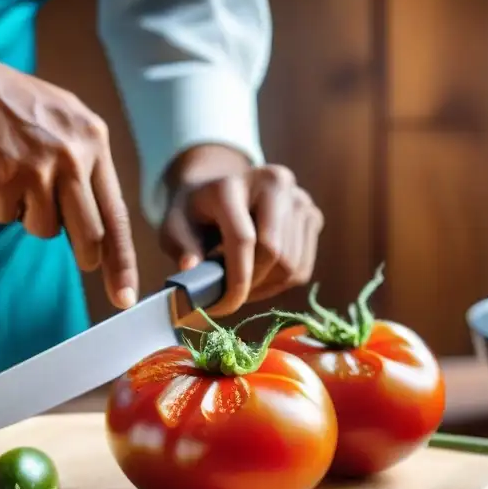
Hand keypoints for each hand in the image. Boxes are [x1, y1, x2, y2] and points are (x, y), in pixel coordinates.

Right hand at [0, 51, 138, 308]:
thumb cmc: (13, 106)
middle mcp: (64, 160)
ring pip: (37, 229)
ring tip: (7, 173)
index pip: (115, 215)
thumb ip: (88, 164)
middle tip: (81, 255)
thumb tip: (104, 226)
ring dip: (23, 213)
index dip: (121, 262)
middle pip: (86, 236)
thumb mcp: (66, 119)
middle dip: (85, 254)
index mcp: (90, 143)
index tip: (125, 297)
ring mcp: (24, 174)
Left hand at [160, 145, 323, 316]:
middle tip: (229, 298)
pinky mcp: (313, 216)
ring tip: (241, 285)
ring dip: (266, 287)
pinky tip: (259, 277)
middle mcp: (275, 182)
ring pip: (292, 265)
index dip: (235, 279)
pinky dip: (280, 283)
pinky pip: (302, 268)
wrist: (221, 192)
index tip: (221, 306)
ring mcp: (300, 198)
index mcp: (235, 182)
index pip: (244, 239)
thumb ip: (181, 246)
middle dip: (252, 285)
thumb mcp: (174, 227)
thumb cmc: (195, 214)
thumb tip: (191, 267)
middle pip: (275, 254)